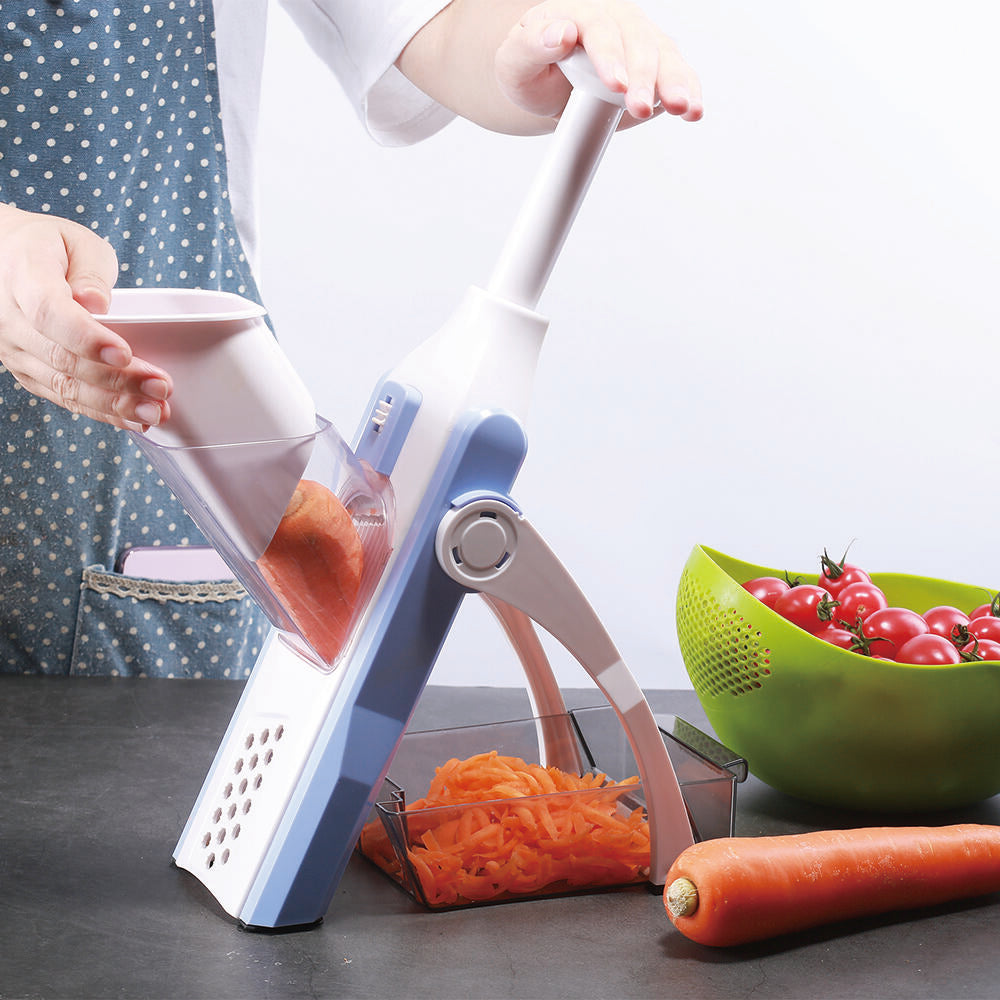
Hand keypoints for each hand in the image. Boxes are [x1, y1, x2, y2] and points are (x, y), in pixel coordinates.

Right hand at [0, 205, 171, 429]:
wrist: (6, 261)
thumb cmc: (50, 248)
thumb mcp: (76, 242)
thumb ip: (91, 271)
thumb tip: (97, 304)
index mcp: (22, 277)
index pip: (49, 313)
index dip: (87, 338)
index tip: (124, 353)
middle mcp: (9, 319)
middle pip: (63, 358)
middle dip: (118, 379)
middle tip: (161, 388)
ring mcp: (15, 350)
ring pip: (64, 386)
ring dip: (115, 404)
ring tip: (155, 411)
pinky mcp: (27, 371)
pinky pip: (64, 397)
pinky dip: (101, 412)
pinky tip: (134, 418)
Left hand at [496, 1, 702, 125]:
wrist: (550, 88)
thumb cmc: (532, 72)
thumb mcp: (514, 63)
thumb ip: (530, 47)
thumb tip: (559, 33)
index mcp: (579, 12)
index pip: (599, 27)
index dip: (609, 55)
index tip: (614, 83)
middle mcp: (616, 21)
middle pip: (638, 41)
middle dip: (643, 77)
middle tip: (641, 107)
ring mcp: (639, 41)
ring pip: (664, 56)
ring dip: (674, 84)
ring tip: (682, 108)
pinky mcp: (656, 66)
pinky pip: (677, 74)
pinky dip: (688, 92)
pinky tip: (693, 110)